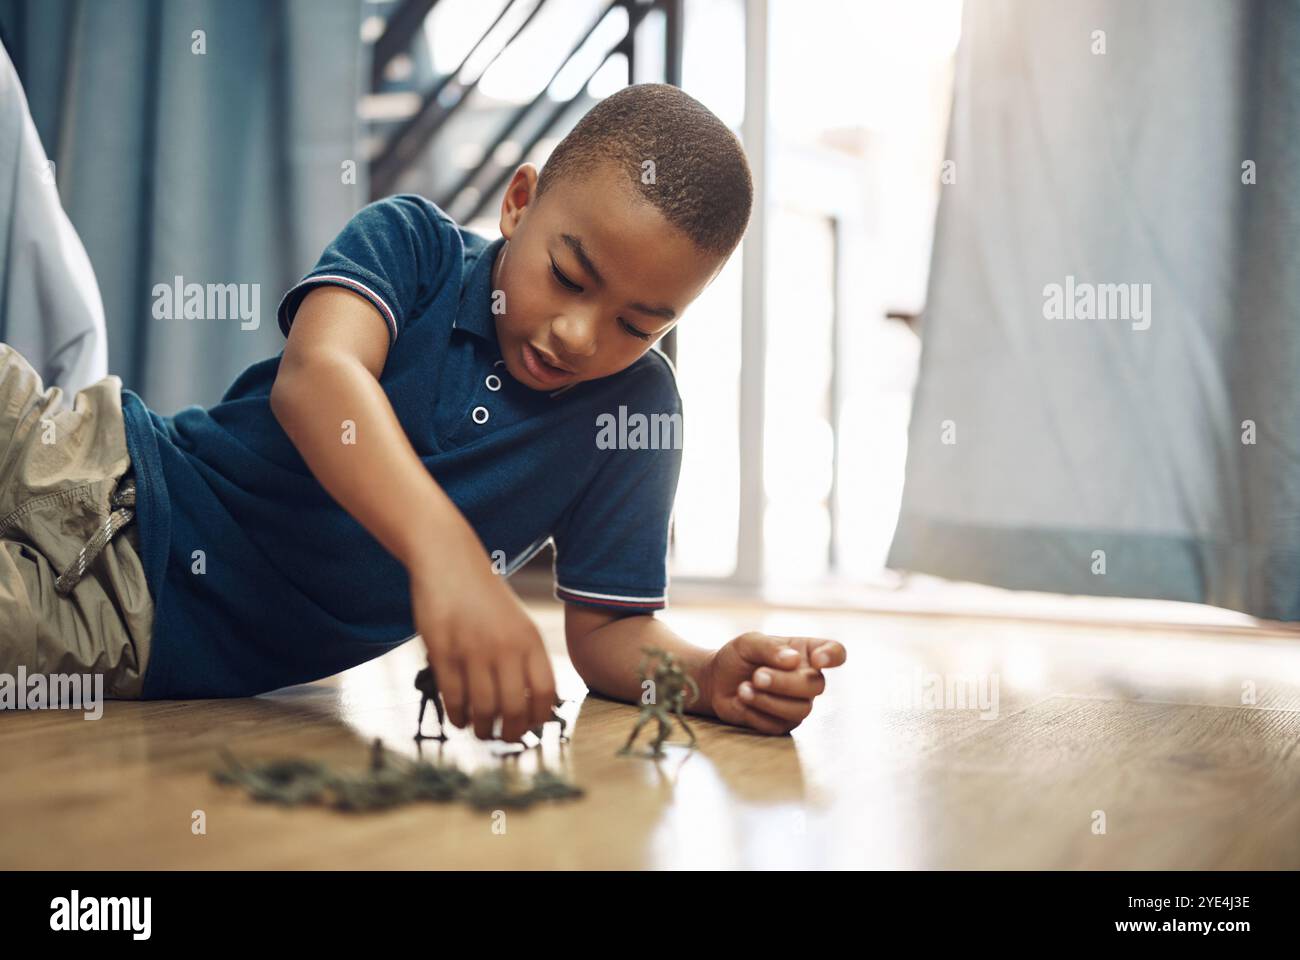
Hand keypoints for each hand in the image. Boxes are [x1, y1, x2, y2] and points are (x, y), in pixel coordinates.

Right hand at [408, 537, 555, 741]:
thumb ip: (525, 657)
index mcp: (530, 640)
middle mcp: (506, 648)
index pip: (545, 693)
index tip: (531, 727)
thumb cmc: (484, 596)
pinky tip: (460, 719)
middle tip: (504, 739)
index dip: (540, 719)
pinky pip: (453, 698)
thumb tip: (532, 705)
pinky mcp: (443, 652)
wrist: (449, 560)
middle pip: (515, 709)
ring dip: (483, 729)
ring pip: (483, 710)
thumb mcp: (516, 622)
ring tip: (481, 731)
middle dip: (511, 733)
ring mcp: (473, 651)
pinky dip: (458, 716)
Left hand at [704, 632, 845, 734]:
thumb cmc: (738, 657)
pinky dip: (756, 713)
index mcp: (806, 652)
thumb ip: (770, 648)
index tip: (818, 659)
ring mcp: (797, 704)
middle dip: (784, 683)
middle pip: (816, 686)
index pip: (836, 652)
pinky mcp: (782, 724)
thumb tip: (793, 660)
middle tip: (757, 676)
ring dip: (769, 700)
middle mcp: (807, 679)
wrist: (716, 681)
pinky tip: (741, 700)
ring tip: (744, 689)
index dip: (833, 656)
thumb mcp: (748, 643)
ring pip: (800, 710)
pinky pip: (778, 725)